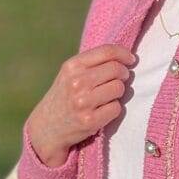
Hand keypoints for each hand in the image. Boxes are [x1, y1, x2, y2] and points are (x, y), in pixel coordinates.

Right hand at [27, 43, 135, 166]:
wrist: (47, 127)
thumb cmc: (65, 96)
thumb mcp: (70, 74)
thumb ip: (93, 63)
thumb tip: (125, 57)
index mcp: (72, 66)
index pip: (107, 51)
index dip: (124, 54)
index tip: (131, 60)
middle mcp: (77, 82)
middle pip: (117, 69)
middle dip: (123, 74)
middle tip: (120, 80)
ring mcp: (83, 102)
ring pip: (119, 88)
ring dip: (118, 93)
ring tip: (107, 97)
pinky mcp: (90, 120)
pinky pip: (117, 108)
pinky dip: (114, 109)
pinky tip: (103, 110)